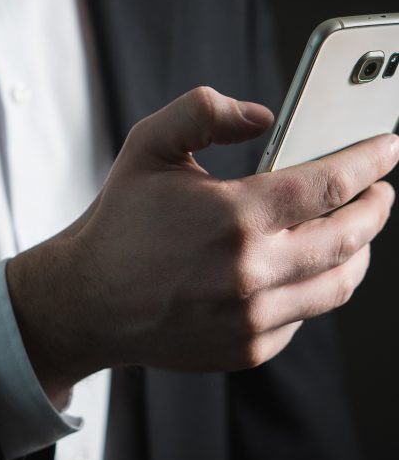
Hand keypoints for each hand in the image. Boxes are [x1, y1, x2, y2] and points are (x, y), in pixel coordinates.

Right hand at [7, 87, 397, 405]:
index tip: (386, 149)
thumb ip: (203, 111)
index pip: (330, 183)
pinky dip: (313, 287)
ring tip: (352, 232)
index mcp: (232, 215)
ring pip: (338, 284)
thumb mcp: (148, 147)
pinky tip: (295, 270)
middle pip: (350, 237)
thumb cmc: (120, 223)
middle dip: (376, 209)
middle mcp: (250, 272)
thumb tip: (264, 117)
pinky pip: (304, 315)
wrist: (91, 300)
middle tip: (379, 192)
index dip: (369, 161)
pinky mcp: (247, 348)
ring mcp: (252, 318)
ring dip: (357, 252)